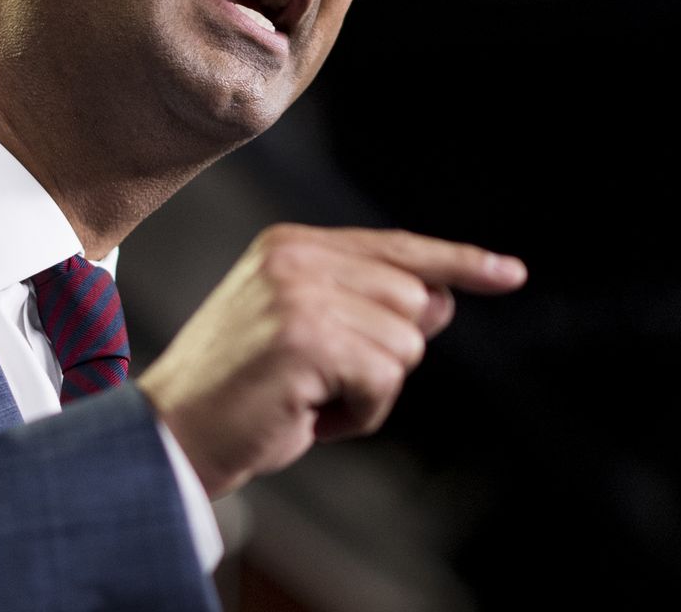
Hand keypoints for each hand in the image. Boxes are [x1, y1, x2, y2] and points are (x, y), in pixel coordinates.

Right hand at [134, 224, 525, 498]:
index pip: (397, 246)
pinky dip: (359, 414)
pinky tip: (309, 415)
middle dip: (387, 356)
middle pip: (413, 301)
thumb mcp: (308, 334)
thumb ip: (369, 307)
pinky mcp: (307, 337)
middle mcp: (296, 257)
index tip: (509, 273)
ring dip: (370, 391)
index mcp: (292, 244)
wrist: (171, 436)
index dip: (459, 262)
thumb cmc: (240, 394)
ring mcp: (301, 293)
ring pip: (405, 345)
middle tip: (325, 383)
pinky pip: (384, 380)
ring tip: (310, 398)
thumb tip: (444, 301)